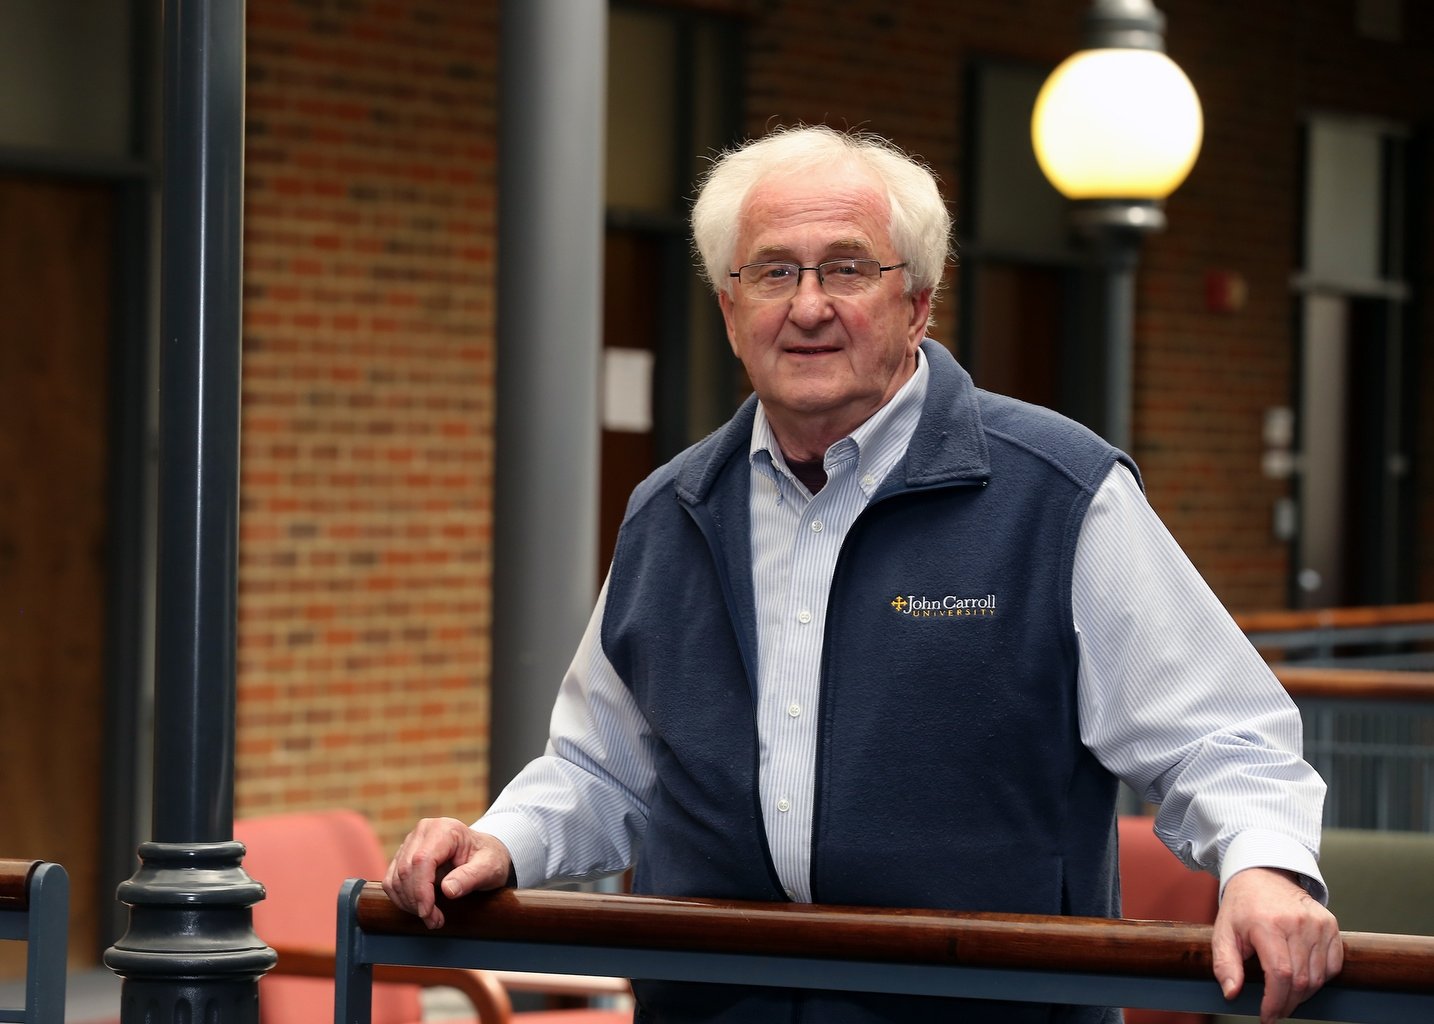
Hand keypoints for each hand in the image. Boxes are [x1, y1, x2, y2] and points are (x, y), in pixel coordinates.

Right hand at [382, 816, 513, 928]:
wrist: (485, 853)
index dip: (421, 890)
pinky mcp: (403, 856)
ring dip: (408, 904)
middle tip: (435, 921)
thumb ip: (471, 877)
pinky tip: (420, 908)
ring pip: (396, 878)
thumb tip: (448, 890)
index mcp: (444, 829)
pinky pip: (392, 881)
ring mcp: (411, 842)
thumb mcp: (489, 868)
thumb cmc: (489, 859)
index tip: (429, 913)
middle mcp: (423, 832)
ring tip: (431, 917)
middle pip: (406, 870)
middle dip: (416, 901)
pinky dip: (402, 899)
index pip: (422, 860)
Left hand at [1211, 866, 1342, 1023]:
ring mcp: (1317, 923)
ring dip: (1304, 995)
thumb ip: (1224, 963)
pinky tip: (1303, 980)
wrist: (1264, 874)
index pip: (1280, 974)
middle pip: (1301, 980)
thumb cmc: (1242, 905)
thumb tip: (1231, 992)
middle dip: (1287, 1003)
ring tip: (1286, 996)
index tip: (1267, 1016)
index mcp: (1267, 924)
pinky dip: (1321, 979)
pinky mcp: (1330, 924)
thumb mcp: (1223, 931)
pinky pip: (1333, 965)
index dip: (1275, 1001)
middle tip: (1275, 1010)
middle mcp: (1297, 923)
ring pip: (1319, 977)